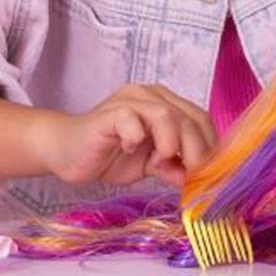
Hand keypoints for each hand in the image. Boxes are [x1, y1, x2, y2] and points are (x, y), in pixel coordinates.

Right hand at [43, 83, 217, 187]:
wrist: (65, 152)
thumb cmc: (108, 155)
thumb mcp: (149, 165)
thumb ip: (173, 167)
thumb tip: (198, 180)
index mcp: (164, 103)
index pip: (200, 119)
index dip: (209, 146)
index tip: (208, 175)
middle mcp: (150, 95)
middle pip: (189, 117)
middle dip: (197, 152)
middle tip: (191, 177)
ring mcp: (129, 101)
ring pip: (167, 115)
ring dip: (170, 145)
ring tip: (158, 163)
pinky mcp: (109, 112)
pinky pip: (131, 119)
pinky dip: (137, 138)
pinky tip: (129, 149)